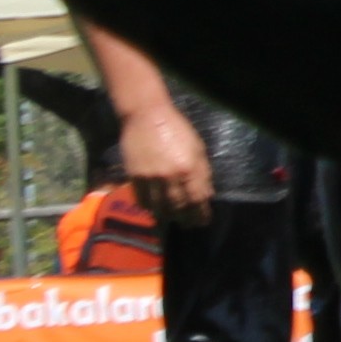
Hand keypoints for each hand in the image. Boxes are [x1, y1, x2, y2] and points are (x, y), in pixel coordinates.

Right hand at [120, 101, 217, 226]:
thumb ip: (203, 174)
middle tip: (189, 224)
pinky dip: (150, 208)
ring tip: (174, 219)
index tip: (202, 221)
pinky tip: (156, 209)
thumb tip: (206, 196)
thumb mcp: (198, 149)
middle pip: (178, 208)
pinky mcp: (135, 177)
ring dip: (168, 217)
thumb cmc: (177, 130)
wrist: (146, 116)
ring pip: (160, 208)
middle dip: (185, 219)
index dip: (201, 214)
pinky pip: (143, 201)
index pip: (197, 200)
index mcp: (189, 169)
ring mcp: (150, 179)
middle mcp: (170, 177)